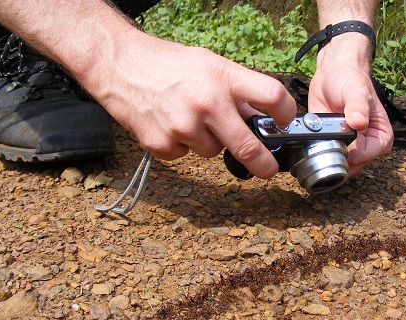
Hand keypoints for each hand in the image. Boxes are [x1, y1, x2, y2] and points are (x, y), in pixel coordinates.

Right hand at [90, 34, 296, 178]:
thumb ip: (234, 91)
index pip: (271, 96)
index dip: (285, 113)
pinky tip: (168, 125)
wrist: (119, 66)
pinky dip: (180, 146)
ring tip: (187, 118)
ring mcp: (183, 126)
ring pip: (212, 152)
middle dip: (263, 163)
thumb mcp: (208, 64)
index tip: (285, 123)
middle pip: (248, 145)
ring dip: (207, 142)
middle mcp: (206, 103)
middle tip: (268, 169)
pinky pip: (184, 156)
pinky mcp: (162, 144)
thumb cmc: (167, 64)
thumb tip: (255, 119)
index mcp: (223, 77)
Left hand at [308, 39, 392, 176]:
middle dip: (338, 162)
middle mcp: (366, 145)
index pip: (370, 154)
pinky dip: (317, 158)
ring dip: (326, 162)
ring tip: (316, 149)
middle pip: (354, 165)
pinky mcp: (332, 146)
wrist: (331, 75)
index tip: (342, 147)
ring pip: (339, 166)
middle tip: (323, 150)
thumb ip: (358, 107)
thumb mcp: (356, 90)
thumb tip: (359, 123)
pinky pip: (325, 159)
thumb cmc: (350, 80)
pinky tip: (309, 151)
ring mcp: (348, 147)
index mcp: (380, 135)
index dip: (356, 155)